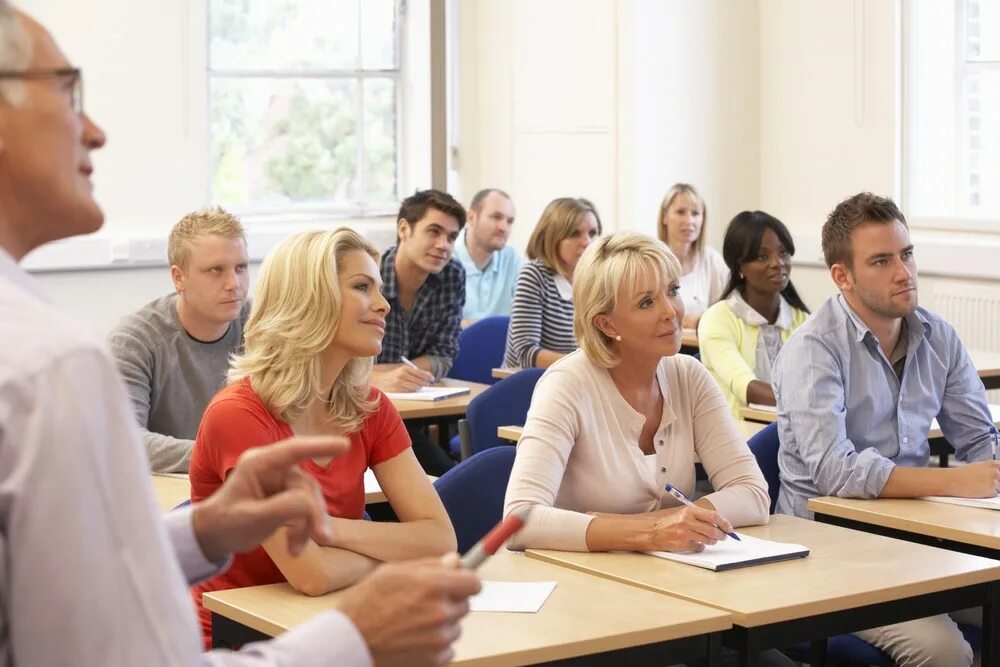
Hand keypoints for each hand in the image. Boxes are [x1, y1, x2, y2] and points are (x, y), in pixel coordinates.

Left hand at [192, 435, 349, 561]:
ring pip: (308, 499)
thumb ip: (282, 508)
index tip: (345, 445)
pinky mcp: (285, 495)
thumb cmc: (226, 524)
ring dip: (308, 525)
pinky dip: (303, 528)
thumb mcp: (252, 519)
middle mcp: (273, 468)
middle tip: (321, 538)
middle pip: (306, 485)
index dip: (320, 446)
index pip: (294, 450)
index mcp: (260, 464)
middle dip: (314, 513)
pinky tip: (294, 547)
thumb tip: (310, 504)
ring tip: (297, 549)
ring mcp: (279, 481)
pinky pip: (304, 508)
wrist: (213, 537)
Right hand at [337, 553, 481, 666]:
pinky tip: (414, 638)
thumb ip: (430, 565)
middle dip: (450, 601)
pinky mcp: (434, 660)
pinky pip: (448, 648)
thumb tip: (455, 562)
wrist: (348, 640)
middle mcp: (441, 612)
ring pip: (455, 627)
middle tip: (425, 602)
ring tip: (414, 621)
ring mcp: (439, 638)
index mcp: (433, 585)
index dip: (466, 581)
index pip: (474, 583)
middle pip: (466, 605)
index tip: (460, 583)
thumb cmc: (365, 603)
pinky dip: (436, 644)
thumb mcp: (393, 571)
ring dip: (442, 624)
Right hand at [372, 364, 433, 391]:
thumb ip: (415, 372)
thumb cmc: (394, 375)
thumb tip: (429, 376)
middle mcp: (402, 375)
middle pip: (419, 381)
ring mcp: (399, 383)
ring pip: (415, 387)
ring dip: (419, 387)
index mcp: (404, 368)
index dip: (428, 376)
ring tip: (419, 386)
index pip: (420, 372)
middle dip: (425, 382)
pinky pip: (409, 392)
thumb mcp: (403, 370)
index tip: (432, 378)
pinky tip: (412, 389)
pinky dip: (412, 391)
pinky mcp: (397, 390)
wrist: (380, 380)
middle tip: (427, 383)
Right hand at [648, 505, 731, 551]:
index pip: (713, 516)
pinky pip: (699, 547)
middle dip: (721, 535)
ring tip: (710, 540)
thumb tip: (719, 524)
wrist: (654, 531)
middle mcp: (687, 521)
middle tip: (723, 536)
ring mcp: (684, 534)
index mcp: (690, 511)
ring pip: (708, 540)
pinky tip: (697, 543)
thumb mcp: (685, 514)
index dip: (724, 523)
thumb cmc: (671, 522)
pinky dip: (701, 547)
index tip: (729, 528)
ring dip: (712, 541)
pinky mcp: (682, 544)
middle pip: (713, 530)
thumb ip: (701, 517)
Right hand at [947, 460, 999, 497]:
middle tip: (984, 483)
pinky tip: (979, 491)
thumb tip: (996, 475)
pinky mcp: (991, 491)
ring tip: (979, 487)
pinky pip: (995, 495)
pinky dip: (988, 495)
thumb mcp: (978, 467)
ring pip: (999, 488)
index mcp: (992, 463)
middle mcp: (995, 471)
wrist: (951, 480)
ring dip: (992, 489)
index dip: (998, 475)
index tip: (995, 478)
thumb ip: (990, 470)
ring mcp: (994, 481)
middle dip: (996, 482)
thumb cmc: (961, 474)